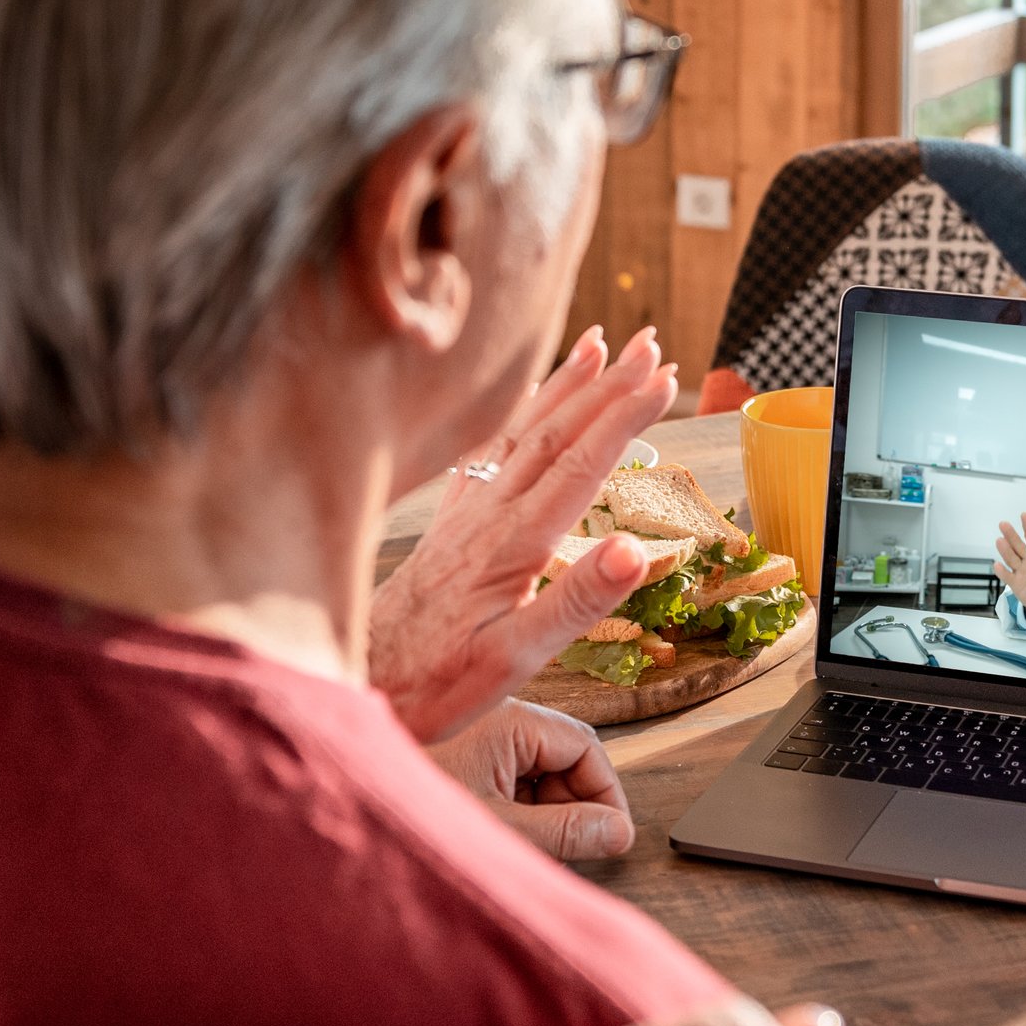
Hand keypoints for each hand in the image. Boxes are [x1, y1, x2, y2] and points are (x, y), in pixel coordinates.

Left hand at [371, 328, 678, 740]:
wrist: (361, 682)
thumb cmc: (436, 680)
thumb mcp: (515, 659)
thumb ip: (576, 601)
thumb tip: (634, 550)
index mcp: (514, 542)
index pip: (582, 464)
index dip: (626, 418)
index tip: (663, 378)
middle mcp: (489, 513)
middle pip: (556, 432)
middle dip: (606, 384)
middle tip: (647, 343)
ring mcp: (465, 513)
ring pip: (521, 432)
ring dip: (564, 386)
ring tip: (596, 344)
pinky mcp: (448, 524)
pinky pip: (486, 450)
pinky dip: (514, 416)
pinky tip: (521, 403)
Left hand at [426, 698, 634, 861]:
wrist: (343, 804)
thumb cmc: (411, 809)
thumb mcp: (501, 829)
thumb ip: (565, 833)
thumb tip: (617, 833)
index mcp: (511, 720)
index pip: (586, 746)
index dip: (606, 793)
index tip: (611, 836)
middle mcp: (495, 720)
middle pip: (563, 759)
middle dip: (572, 807)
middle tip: (568, 852)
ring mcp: (475, 739)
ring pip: (534, 774)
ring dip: (541, 814)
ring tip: (524, 851)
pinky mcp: (458, 758)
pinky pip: (504, 780)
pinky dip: (513, 811)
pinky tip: (497, 841)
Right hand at [991, 514, 1025, 618]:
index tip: (1024, 515)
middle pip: (1018, 546)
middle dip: (1011, 535)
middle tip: (1004, 524)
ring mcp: (1020, 571)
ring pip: (1012, 558)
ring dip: (1006, 550)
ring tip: (1000, 540)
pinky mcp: (1015, 583)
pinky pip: (1008, 576)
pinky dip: (1002, 572)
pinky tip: (998, 565)